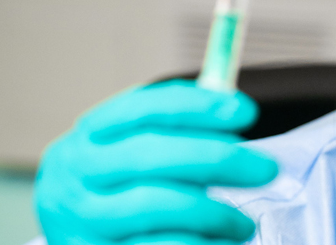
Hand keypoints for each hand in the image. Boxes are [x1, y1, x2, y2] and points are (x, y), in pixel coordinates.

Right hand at [34, 79, 277, 244]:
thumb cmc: (118, 183)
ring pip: (154, 205)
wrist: (68, 234)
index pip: (147, 108)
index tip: (246, 112)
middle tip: (267, 168)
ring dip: (211, 212)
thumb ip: (177, 123)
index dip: (199, 106)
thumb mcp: (133, 144)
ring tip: (244, 224)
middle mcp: (77, 172)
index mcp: (92, 133)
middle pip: (152, 155)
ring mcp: (82, 218)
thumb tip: (233, 104)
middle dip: (217, 159)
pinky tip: (221, 244)